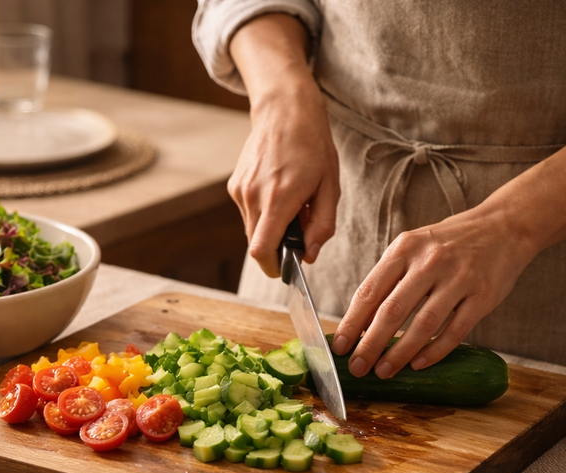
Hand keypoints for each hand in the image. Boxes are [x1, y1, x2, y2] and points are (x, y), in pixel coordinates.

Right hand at [228, 14, 338, 276]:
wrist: (284, 110)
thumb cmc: (313, 146)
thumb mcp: (330, 187)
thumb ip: (321, 225)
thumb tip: (309, 255)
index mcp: (279, 198)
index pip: (261, 250)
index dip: (273, 267)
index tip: (287, 269)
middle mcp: (253, 196)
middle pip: (256, 245)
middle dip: (276, 248)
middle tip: (299, 230)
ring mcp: (240, 191)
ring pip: (252, 230)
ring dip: (271, 229)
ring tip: (291, 204)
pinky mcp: (235, 185)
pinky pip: (249, 213)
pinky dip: (263, 214)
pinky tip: (278, 191)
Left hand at [330, 206, 537, 377]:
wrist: (504, 226)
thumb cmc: (450, 242)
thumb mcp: (413, 247)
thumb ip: (389, 278)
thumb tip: (360, 322)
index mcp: (405, 248)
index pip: (370, 291)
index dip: (351, 323)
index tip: (339, 347)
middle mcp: (430, 261)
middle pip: (392, 311)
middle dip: (370, 344)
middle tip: (357, 368)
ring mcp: (459, 278)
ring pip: (423, 324)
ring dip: (400, 353)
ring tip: (384, 371)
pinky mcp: (483, 295)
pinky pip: (455, 330)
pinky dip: (434, 351)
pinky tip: (418, 363)